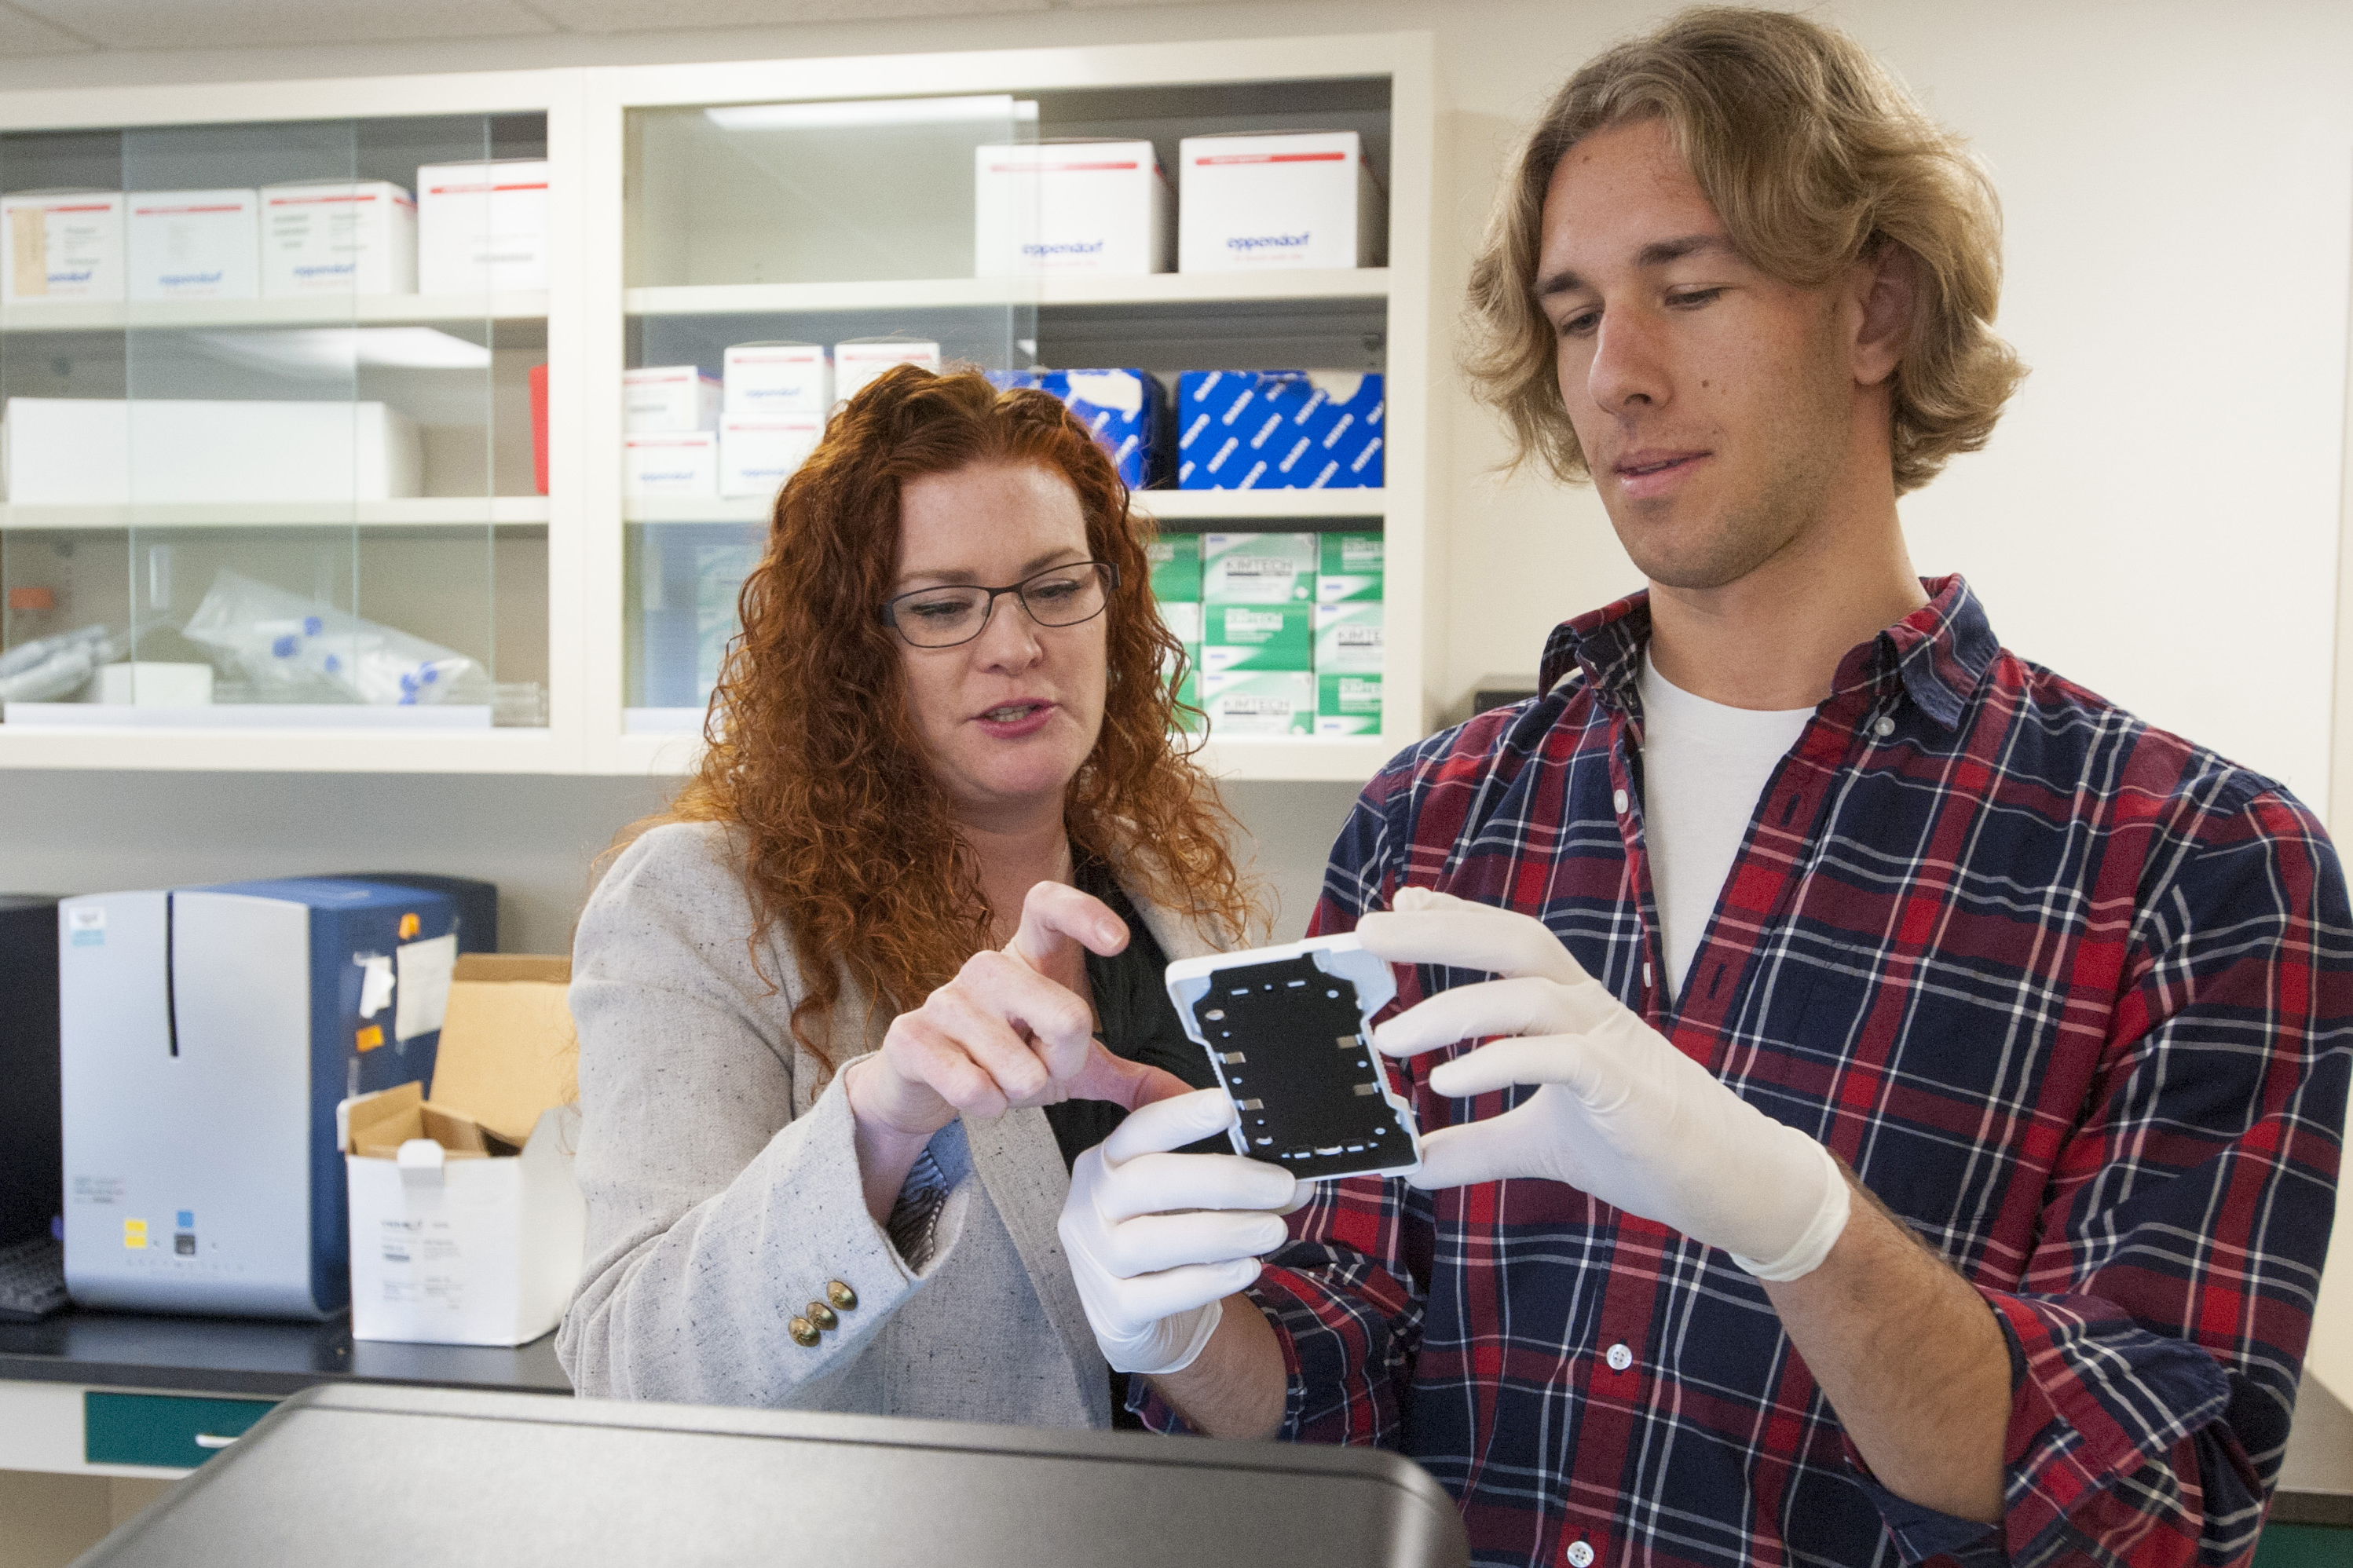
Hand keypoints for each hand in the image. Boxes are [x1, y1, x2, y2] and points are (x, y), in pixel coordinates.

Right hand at [846, 882, 1191, 1147]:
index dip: (1084, 913)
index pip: (1048, 904)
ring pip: (1019, 1064)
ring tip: (1000, 1081)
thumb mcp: (1070, 1068)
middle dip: (1066, 1063)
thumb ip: (1128, 1077)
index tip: (1118, 942)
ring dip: (1020, 1092)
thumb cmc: (1003, 1061)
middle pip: (1065, 1013)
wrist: (923, 1087)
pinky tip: (974, 1095)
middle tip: (1044, 1070)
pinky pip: (972, 1086)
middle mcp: (986, 967)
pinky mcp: (911, 1038)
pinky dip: (986, 1106)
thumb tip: (1188, 1098)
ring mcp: (945, 999)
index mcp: (1028, 959)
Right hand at [1058, 1089, 1299, 1373]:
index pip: (1139, 1129)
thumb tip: (1299, 1179)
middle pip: (1148, 1180)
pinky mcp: (1113, 1309)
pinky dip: (1208, 1280)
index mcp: (1108, 1162)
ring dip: (1223, 1232)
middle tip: (1280, 1184)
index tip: (1226, 1105)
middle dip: (1223, 1180)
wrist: (1142, 1314)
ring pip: (1151, 1240)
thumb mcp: (1191, 1198)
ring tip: (1273, 1231)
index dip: (1179, 1116)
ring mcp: (1095, 1260)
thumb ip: (1237, 1178)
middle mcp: (1091, 1205)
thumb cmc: (1170, 1236)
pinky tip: (1246, 1268)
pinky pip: (1158, 1294)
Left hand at [1358, 888, 1848, 1280]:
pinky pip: (1556, 1057)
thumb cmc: (1641, 1149)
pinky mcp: (1623, 1086)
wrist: (1731, 1183)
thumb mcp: (1539, 1146)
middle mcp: (1587, 1009)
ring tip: (1388, 1038)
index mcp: (1569, 1010)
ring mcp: (1608, 1042)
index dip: (1454, 916)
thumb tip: (1411, 1162)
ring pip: (1527, 994)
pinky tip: (1447, 1083)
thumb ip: (1476, 1147)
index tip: (1397, 904)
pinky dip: (1499, 1062)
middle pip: (1511, 942)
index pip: (1507, 943)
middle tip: (1367, 932)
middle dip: (1439, 930)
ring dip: (1451, 1009)